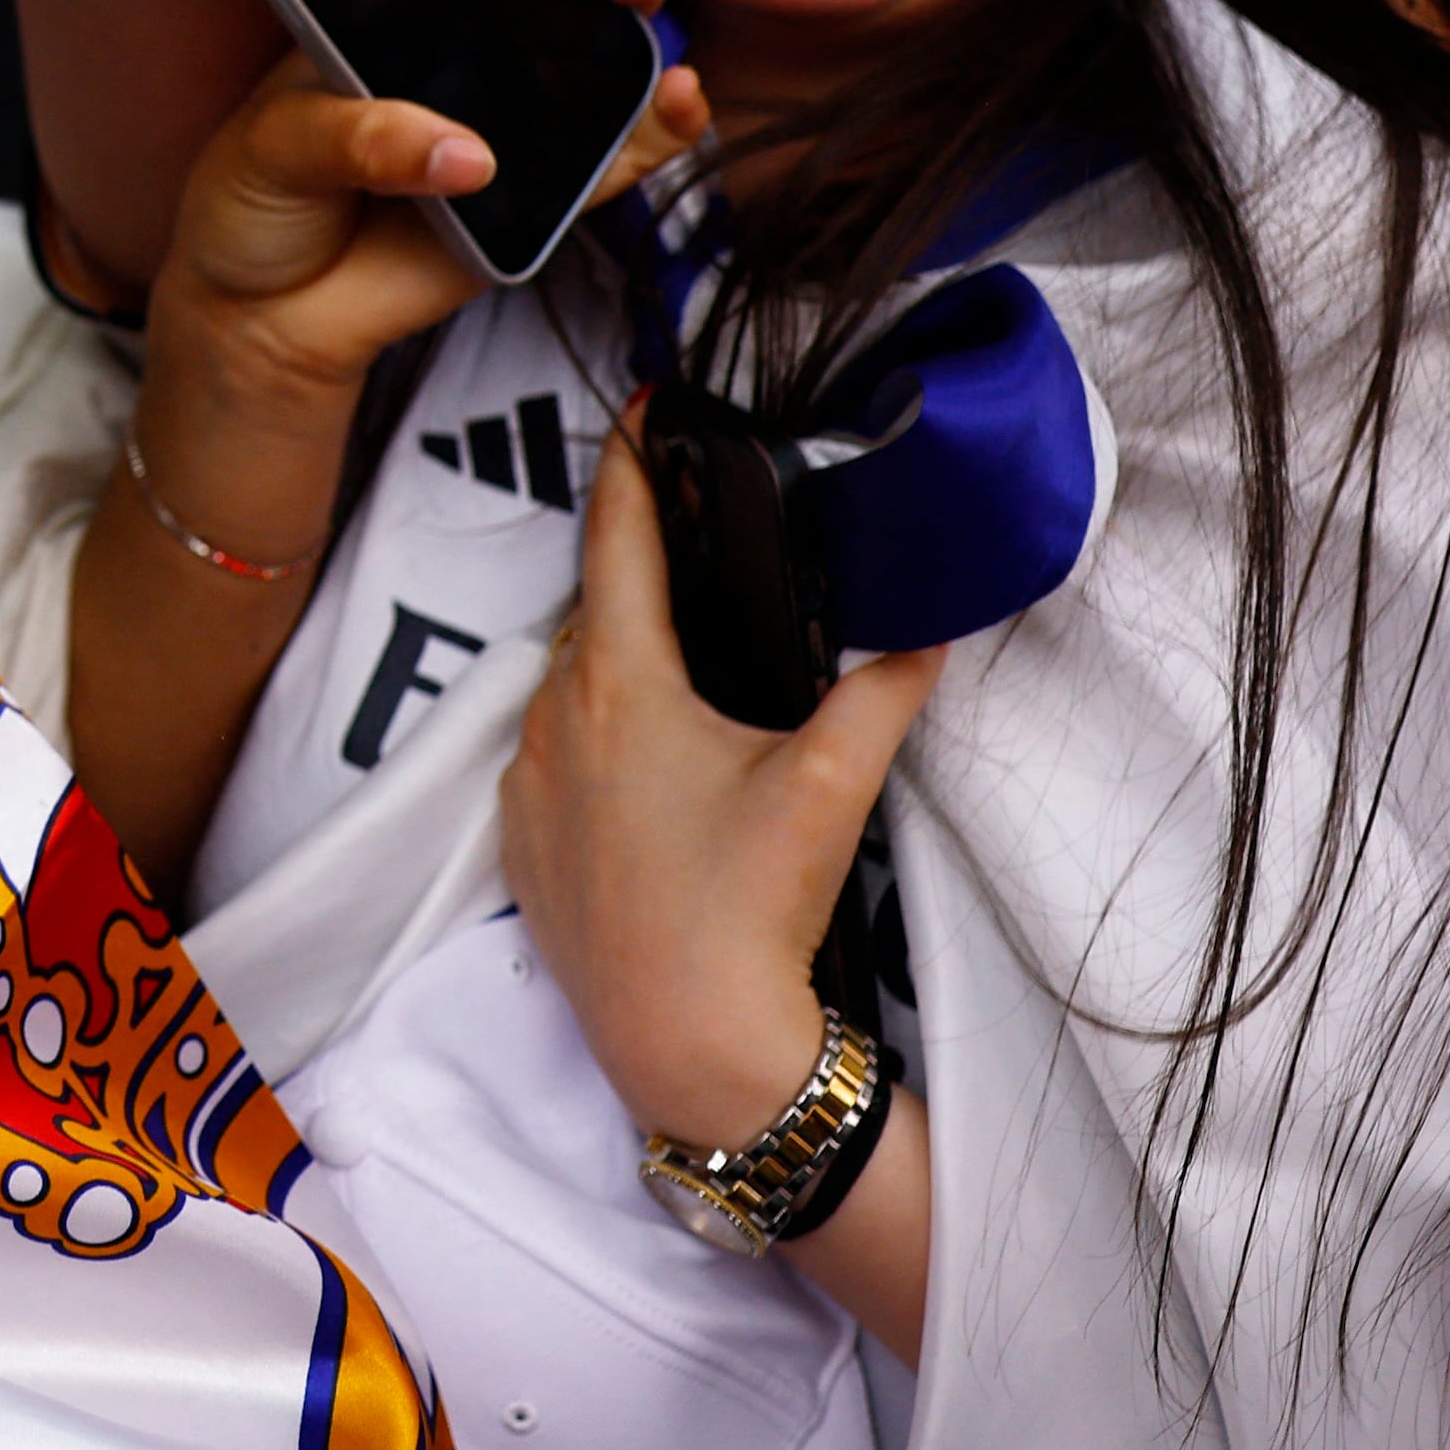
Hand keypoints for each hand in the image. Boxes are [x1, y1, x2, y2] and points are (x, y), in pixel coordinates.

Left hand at [154, 0, 699, 403]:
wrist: (267, 315)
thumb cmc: (255, 201)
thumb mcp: (274, 147)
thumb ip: (356, 137)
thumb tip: (464, 152)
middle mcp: (475, 24)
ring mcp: (524, 94)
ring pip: (614, 20)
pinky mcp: (556, 177)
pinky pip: (631, 142)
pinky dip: (668, 118)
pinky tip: (677, 97)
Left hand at [497, 443, 941, 1145]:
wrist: (687, 1044)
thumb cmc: (749, 910)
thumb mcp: (829, 787)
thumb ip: (882, 694)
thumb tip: (930, 632)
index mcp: (616, 679)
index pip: (616, 535)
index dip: (631, 461)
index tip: (642, 405)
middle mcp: (550, 716)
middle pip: (596, 613)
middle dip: (646, 584)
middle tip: (702, 557)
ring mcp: (524, 783)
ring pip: (569, 688)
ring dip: (620, 671)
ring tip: (691, 677)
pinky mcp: (519, 844)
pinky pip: (549, 758)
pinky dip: (592, 744)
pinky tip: (652, 774)